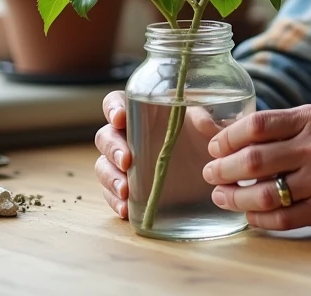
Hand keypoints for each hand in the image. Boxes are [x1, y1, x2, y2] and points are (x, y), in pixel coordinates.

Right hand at [95, 91, 221, 219]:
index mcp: (142, 114)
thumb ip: (204, 119)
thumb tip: (205, 124)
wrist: (208, 175)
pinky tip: (125, 208)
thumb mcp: (204, 127)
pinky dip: (114, 201)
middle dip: (112, 148)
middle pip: (105, 137)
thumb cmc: (201, 140)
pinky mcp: (129, 190)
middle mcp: (128, 137)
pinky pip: (111, 194)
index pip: (115, 103)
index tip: (120, 118)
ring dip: (110, 177)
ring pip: (103, 166)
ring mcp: (126, 165)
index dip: (113, 108)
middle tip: (126, 160)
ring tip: (125, 190)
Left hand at [202, 104, 310, 230]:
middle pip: (254, 159)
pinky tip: (248, 213)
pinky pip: (281, 218)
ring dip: (234, 197)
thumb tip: (218, 129)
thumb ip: (278, 127)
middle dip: (222, 169)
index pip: (257, 125)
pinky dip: (257, 217)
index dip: (227, 138)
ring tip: (221, 196)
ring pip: (263, 192)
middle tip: (210, 174)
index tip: (214, 148)